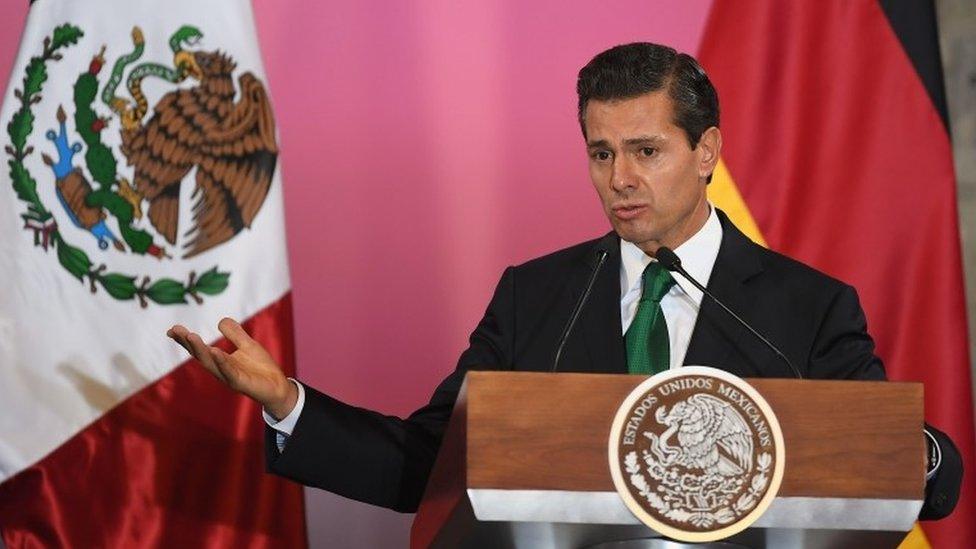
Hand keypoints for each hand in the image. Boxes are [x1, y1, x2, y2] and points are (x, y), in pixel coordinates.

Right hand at [167, 318, 298, 419]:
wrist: (278, 386)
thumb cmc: (261, 368)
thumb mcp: (247, 345)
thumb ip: (235, 334)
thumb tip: (220, 321)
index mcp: (220, 360)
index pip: (200, 349)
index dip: (185, 340)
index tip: (172, 330)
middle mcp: (220, 369)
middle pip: (200, 355)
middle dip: (187, 343)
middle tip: (175, 330)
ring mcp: (229, 377)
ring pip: (211, 363)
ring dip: (200, 350)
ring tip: (190, 336)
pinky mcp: (241, 383)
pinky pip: (229, 372)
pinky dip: (221, 362)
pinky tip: (214, 351)